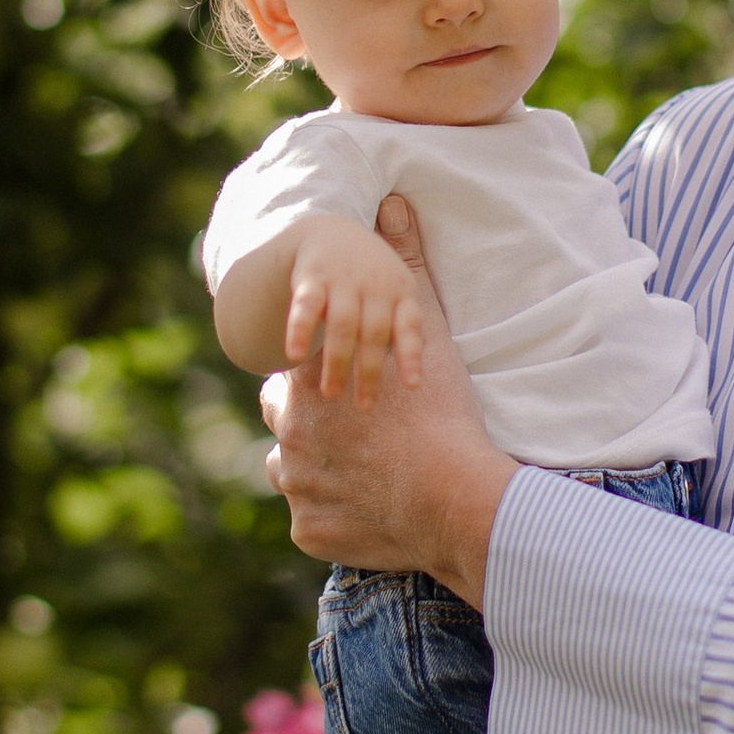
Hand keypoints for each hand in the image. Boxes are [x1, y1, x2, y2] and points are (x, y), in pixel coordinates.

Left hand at [263, 196, 514, 597]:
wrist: (453, 496)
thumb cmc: (440, 411)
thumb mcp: (424, 329)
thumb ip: (405, 266)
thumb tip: (393, 202)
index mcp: (304, 381)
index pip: (293, 367)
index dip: (319, 373)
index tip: (344, 385)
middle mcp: (288, 432)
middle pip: (280, 418)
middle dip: (307, 421)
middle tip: (353, 430)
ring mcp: (296, 485)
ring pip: (290, 472)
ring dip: (314, 469)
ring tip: (358, 471)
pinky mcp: (308, 531)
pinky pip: (309, 520)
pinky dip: (331, 516)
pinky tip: (364, 509)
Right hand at [285, 211, 429, 405]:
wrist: (334, 231)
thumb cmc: (373, 278)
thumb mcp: (396, 292)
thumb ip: (404, 329)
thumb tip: (416, 382)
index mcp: (400, 290)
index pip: (409, 324)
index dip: (411, 354)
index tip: (413, 386)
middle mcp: (374, 284)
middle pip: (373, 333)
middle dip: (368, 371)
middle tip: (364, 406)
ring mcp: (343, 279)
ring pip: (342, 325)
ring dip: (337, 361)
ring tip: (331, 394)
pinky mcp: (312, 277)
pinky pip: (306, 306)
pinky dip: (300, 330)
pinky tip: (295, 356)